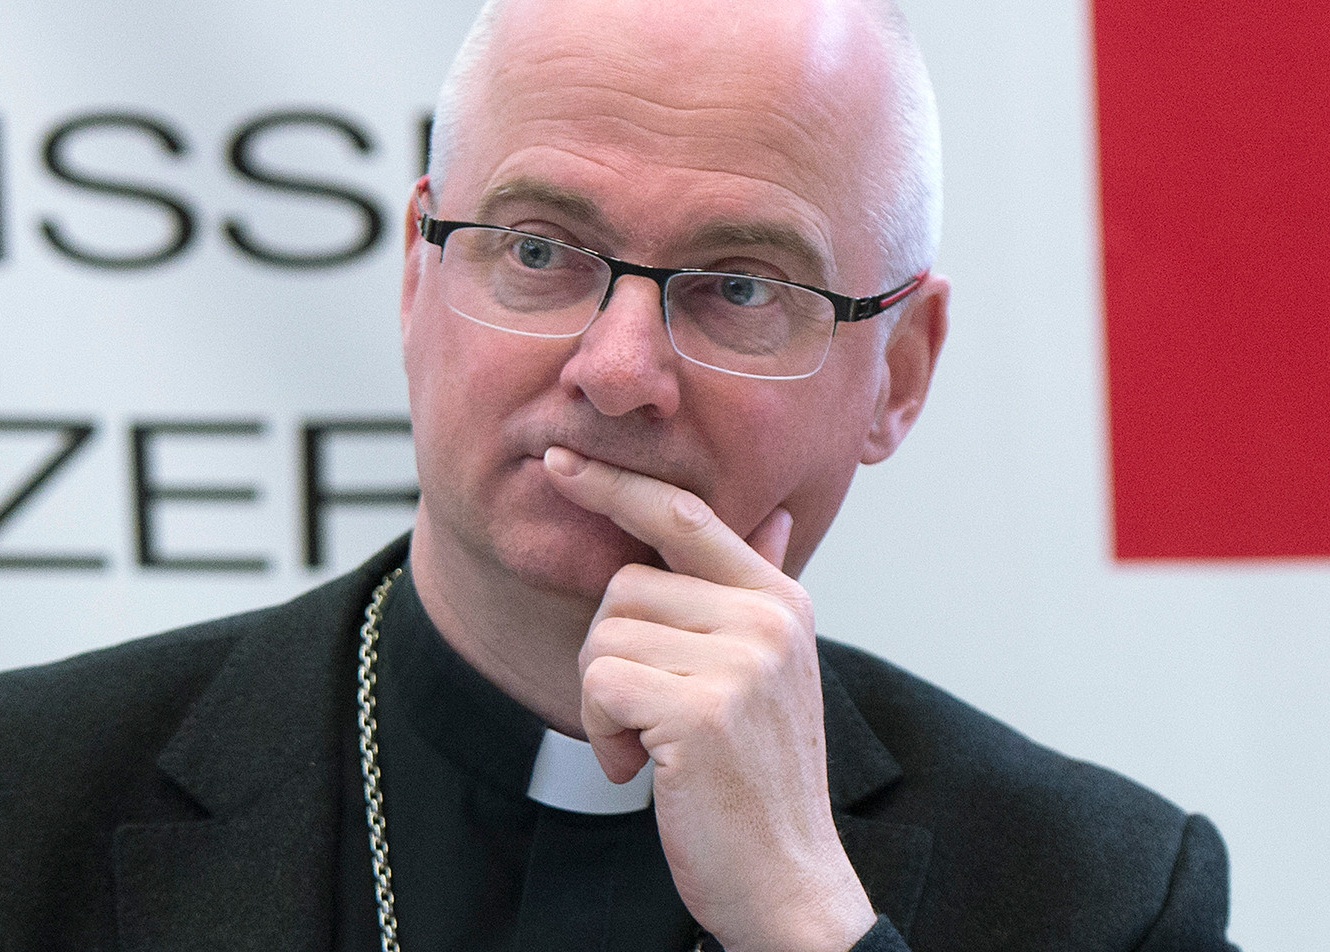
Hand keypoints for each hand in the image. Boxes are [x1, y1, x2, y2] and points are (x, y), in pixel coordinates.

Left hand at [543, 446, 874, 951]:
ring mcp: (741, 662)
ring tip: (649, 748)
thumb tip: (776, 514)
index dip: (615, 485)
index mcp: (781, 601)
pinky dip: (600, 731)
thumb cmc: (757, 780)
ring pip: (603, 636)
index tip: (557, 462)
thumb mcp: (768, 673)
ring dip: (600, 702)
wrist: (786, 881)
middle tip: (641, 719)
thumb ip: (753, 594)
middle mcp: (768, 620)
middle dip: (605, 655)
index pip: (684, 515)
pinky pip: (599, 683)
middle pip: (623, 586)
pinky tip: (639, 769)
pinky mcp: (702, 710)